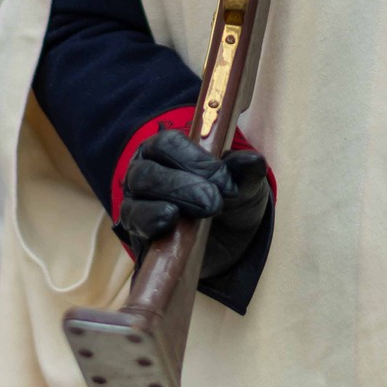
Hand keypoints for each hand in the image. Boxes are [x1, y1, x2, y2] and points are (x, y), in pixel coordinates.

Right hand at [119, 129, 270, 279]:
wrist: (226, 243)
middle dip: (182, 186)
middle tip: (214, 202)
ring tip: (190, 213)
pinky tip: (168, 222)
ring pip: (138, 194)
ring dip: (167, 202)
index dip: (195, 159)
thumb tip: (253, 161)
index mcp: (168, 149)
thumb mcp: (245, 187)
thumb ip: (246, 173)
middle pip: (150, 170)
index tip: (225, 180)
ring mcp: (137, 199)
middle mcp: (146, 169)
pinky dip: (149, 220)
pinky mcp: (137, 229)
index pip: (169, 144)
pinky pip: (133, 220)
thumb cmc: (229, 201)